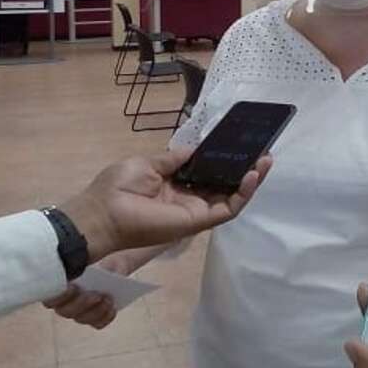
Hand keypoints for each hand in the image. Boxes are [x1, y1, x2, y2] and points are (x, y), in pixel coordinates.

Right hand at [42, 255, 121, 329]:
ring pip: (82, 319)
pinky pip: (98, 324)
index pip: (49, 300)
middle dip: (81, 304)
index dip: (59, 296)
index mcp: (57, 289)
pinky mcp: (95, 318)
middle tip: (95, 293)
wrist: (111, 266)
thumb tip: (93, 266)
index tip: (72, 286)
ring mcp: (79, 313)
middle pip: (65, 312)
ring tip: (108, 298)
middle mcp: (64, 305)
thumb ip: (87, 257)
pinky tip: (113, 307)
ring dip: (96, 310)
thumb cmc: (94, 259)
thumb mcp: (91, 254)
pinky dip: (106, 317)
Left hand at [57, 147, 271, 263]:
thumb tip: (197, 149)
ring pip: (232, 197)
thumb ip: (175, 158)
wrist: (102, 214)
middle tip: (262, 153)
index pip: (208, 173)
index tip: (240, 145)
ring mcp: (196, 211)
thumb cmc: (118, 187)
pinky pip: (227, 209)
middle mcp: (189, 199)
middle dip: (245, 170)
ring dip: (250, 180)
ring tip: (266, 161)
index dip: (225, 161)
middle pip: (225, 185)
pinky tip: (252, 175)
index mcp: (175, 184)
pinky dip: (243, 194)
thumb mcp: (148, 163)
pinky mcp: (198, 222)